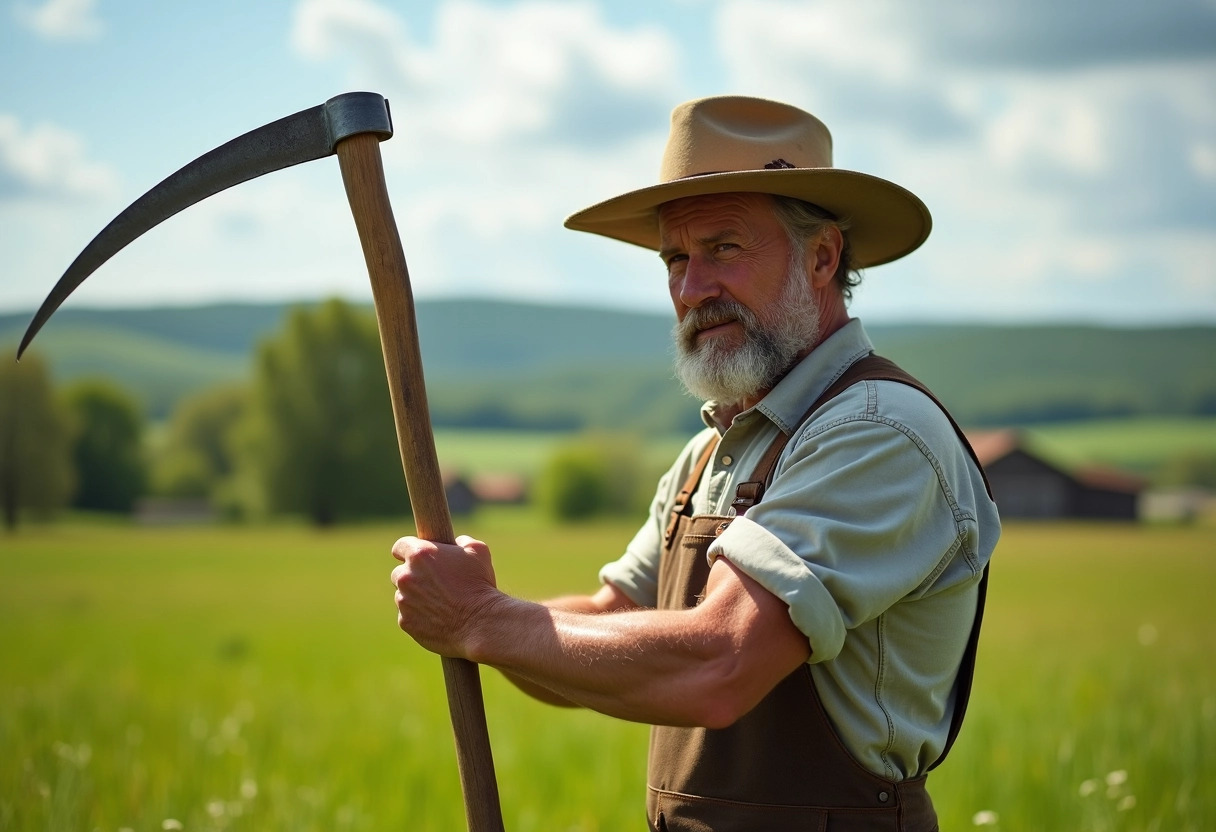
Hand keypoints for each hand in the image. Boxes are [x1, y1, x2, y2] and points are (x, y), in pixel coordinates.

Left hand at [390, 535, 499, 657]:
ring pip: (402, 596)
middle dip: (412, 576)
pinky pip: (407, 616)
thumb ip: (463, 541)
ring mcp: (403, 601)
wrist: (480, 623)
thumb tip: (457, 543)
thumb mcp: (478, 552)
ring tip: (438, 603)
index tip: (414, 557)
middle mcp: (406, 576)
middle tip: (431, 583)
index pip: (400, 547)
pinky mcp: (405, 622)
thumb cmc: (479, 585)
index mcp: (420, 554)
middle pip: (399, 573)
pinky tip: (437, 618)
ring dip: (414, 597)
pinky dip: (418, 616)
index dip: (408, 551)